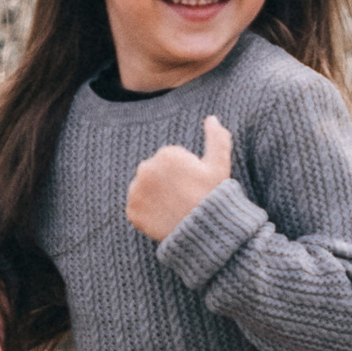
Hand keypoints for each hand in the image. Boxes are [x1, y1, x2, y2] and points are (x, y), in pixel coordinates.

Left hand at [127, 117, 234, 243]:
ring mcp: (137, 191)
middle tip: (183, 197)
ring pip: (143, 189)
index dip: (183, 172)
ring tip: (173, 207)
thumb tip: (211, 118)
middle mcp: (146, 169)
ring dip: (154, 196)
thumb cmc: (214, 196)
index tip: (192, 184)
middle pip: (153, 172)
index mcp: (166, 154)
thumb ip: (217, 137)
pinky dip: (146, 212)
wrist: (204, 232)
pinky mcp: (131, 211)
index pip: (168, 159)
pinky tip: (163, 217)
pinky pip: (136, 208)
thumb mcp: (220, 165)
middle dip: (165, 181)